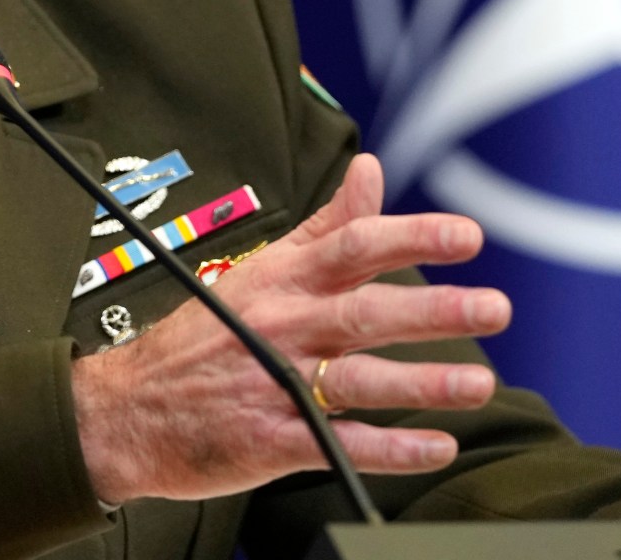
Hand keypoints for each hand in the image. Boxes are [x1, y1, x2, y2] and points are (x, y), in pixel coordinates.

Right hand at [69, 154, 508, 504]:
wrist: (127, 410)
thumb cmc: (204, 337)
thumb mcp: (261, 268)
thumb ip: (326, 224)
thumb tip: (371, 170)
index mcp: (282, 281)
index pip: (353, 246)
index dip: (413, 237)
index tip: (468, 236)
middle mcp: (283, 328)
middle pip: (366, 312)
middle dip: (434, 309)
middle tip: (494, 307)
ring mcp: (278, 384)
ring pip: (361, 380)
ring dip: (425, 383)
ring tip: (479, 383)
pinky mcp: (273, 440)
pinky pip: (341, 444)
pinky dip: (391, 450)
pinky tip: (436, 447)